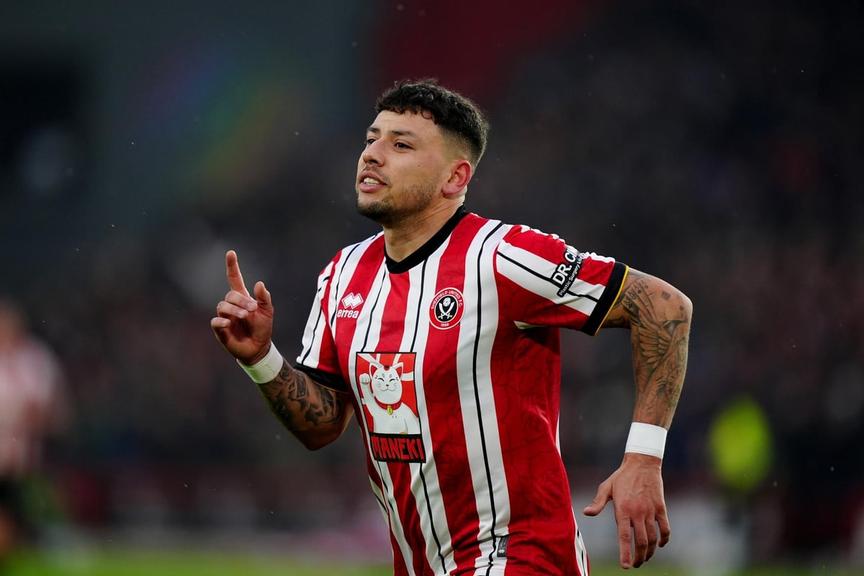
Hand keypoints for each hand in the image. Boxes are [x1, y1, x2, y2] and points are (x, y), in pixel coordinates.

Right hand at [211, 250, 274, 364]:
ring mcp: (225, 317)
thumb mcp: (267, 312)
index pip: (234, 279)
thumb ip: (264, 298)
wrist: (259, 348)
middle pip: (230, 295)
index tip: (231, 253)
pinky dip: (222, 321)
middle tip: (252, 309)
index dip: (232, 266)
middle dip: (241, 301)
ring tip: (245, 316)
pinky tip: (229, 323)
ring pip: (222, 306)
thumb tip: (259, 284)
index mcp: (243, 298)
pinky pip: (215, 321)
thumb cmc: (262, 328)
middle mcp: (232, 306)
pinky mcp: (221, 330)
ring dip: (234, 310)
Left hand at [583, 453, 669, 568]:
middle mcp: (638, 512)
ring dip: (650, 552)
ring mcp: (651, 511)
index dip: (625, 553)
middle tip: (636, 565)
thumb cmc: (621, 476)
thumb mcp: (606, 487)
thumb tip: (586, 513)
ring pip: (653, 538)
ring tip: (645, 559)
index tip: (626, 566)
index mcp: (623, 509)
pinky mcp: (661, 508)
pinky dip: (664, 539)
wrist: (642, 463)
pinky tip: (660, 545)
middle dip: (639, 557)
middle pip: (641, 542)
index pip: (624, 537)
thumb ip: (597, 502)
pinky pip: (665, 528)